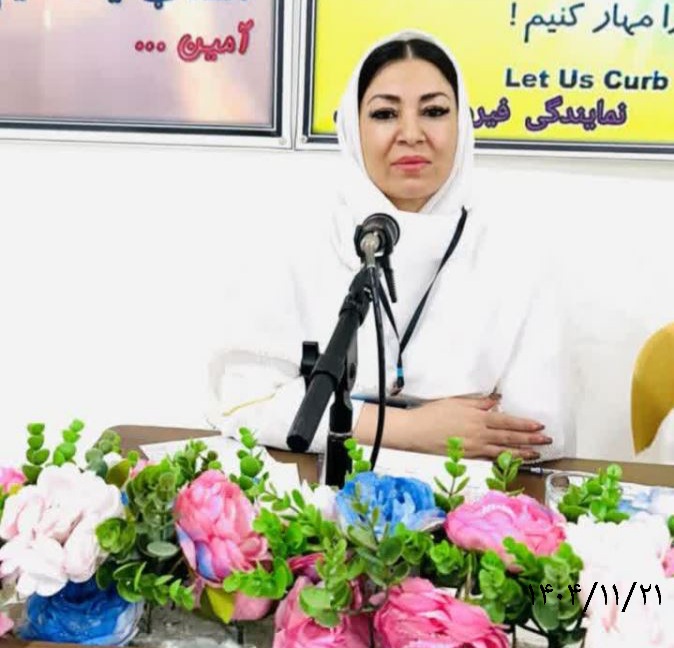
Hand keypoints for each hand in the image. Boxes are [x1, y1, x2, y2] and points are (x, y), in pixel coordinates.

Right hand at [410, 396, 551, 459]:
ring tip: (536, 454)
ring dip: (521, 453)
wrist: (416, 431)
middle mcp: (479, 434)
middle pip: (510, 438)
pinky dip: (503, 461)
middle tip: (546, 441)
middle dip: (530, 440)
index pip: (507, 422)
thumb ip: (478, 402)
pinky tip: (512, 463)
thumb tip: (496, 401)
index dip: (525, 425)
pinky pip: (490, 460)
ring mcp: (474, 448)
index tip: (539, 426)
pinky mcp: (467, 458)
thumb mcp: (457, 402)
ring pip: (503, 452)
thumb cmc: (433, 414)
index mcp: (478, 418)